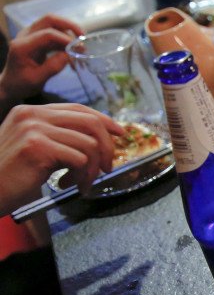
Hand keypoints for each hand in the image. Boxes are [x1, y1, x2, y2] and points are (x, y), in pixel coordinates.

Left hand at [0, 15, 82, 106]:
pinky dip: (65, 40)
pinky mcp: (36, 38)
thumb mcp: (38, 80)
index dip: (66, 39)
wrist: (11, 85)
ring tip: (80, 49)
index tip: (79, 50)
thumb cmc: (22, 85)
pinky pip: (53, 33)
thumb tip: (70, 54)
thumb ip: (53, 67)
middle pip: (49, 20)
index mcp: (22, 46)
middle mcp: (25, 35)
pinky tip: (72, 53)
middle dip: (69, 26)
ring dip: (69, 33)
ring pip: (53, 24)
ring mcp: (30, 35)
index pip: (47, 34)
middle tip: (83, 38)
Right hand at [0, 104, 123, 214]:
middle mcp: (32, 115)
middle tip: (108, 168)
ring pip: (89, 144)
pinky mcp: (38, 146)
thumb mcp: (36, 147)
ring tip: (80, 183)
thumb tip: (99, 142)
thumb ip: (60, 139)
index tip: (120, 134)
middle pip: (90, 122)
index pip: (79, 109)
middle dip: (107, 147)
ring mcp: (34, 128)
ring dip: (92, 170)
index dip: (104, 121)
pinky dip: (81, 177)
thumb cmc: (13, 174)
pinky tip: (66, 185)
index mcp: (32, 111)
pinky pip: (80, 159)